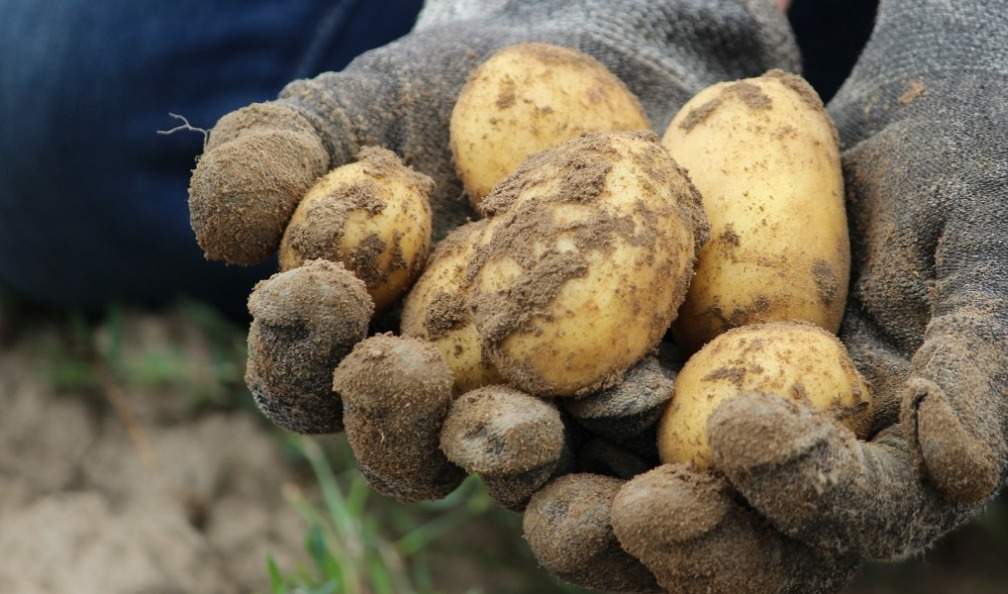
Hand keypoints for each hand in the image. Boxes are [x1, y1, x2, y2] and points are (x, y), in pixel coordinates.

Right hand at [195, 0, 794, 557]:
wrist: (601, 82)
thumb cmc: (455, 101)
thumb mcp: (358, 111)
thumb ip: (278, 164)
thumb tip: (225, 235)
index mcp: (360, 353)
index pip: (307, 377)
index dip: (301, 343)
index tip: (319, 285)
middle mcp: (447, 405)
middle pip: (406, 453)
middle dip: (396, 422)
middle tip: (402, 373)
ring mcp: (545, 414)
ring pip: (519, 471)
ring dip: (513, 457)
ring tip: (528, 426)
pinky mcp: (637, 405)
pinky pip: (632, 441)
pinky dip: (631, 436)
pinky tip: (644, 402)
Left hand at [526, 2, 1007, 591]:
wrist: (933, 140)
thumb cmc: (998, 190)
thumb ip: (990, 354)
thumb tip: (964, 467)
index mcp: (903, 469)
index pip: (856, 515)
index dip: (800, 490)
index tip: (738, 426)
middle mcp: (809, 476)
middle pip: (739, 549)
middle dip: (676, 539)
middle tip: (616, 508)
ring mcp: (726, 439)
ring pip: (648, 508)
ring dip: (580, 503)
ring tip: (522, 460)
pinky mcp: (660, 389)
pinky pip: (597, 427)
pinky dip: (543, 420)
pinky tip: (487, 391)